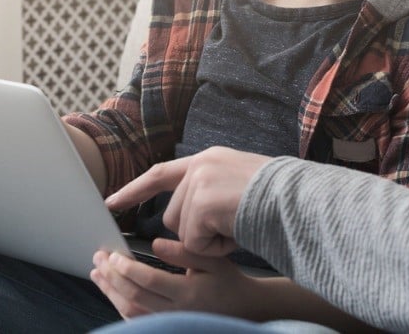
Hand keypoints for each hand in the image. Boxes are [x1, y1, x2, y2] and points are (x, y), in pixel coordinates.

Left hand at [91, 239, 256, 318]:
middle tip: (98, 258)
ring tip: (97, 275)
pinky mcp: (166, 325)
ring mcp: (169, 322)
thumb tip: (155, 245)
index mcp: (187, 292)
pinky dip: (120, 306)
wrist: (243, 308)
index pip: (148, 281)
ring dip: (110, 293)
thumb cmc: (228, 280)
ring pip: (131, 312)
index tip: (113, 254)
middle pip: (134, 297)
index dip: (126, 268)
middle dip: (112, 277)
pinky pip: (137, 320)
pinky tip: (112, 293)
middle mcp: (175, 311)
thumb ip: (184, 251)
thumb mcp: (212, 259)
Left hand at [106, 146, 270, 256]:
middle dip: (195, 231)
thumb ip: (210, 190)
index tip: (111, 202)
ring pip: (182, 231)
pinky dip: (215, 248)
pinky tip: (235, 233)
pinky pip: (195, 243)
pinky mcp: (202, 205)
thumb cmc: (278, 198)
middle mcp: (199, 166)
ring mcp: (199, 184)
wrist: (297, 200)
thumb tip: (185, 217)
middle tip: (231, 225)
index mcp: (208, 158)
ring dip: (207, 240)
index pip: (161, 173)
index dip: (135, 189)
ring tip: (237, 226)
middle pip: (173, 215)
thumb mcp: (238, 182)